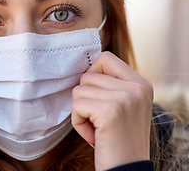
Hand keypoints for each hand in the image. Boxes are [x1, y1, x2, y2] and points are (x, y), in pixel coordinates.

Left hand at [71, 52, 152, 170]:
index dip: (92, 74)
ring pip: (78, 90)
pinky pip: (76, 106)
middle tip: (99, 120)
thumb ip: (111, 85)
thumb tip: (83, 69)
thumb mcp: (124, 106)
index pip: (105, 58)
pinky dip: (79, 123)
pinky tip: (94, 136)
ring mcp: (125, 98)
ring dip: (81, 112)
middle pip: (87, 76)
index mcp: (141, 83)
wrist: (127, 169)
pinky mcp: (110, 111)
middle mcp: (136, 87)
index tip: (96, 95)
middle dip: (85, 99)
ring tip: (98, 128)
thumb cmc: (119, 139)